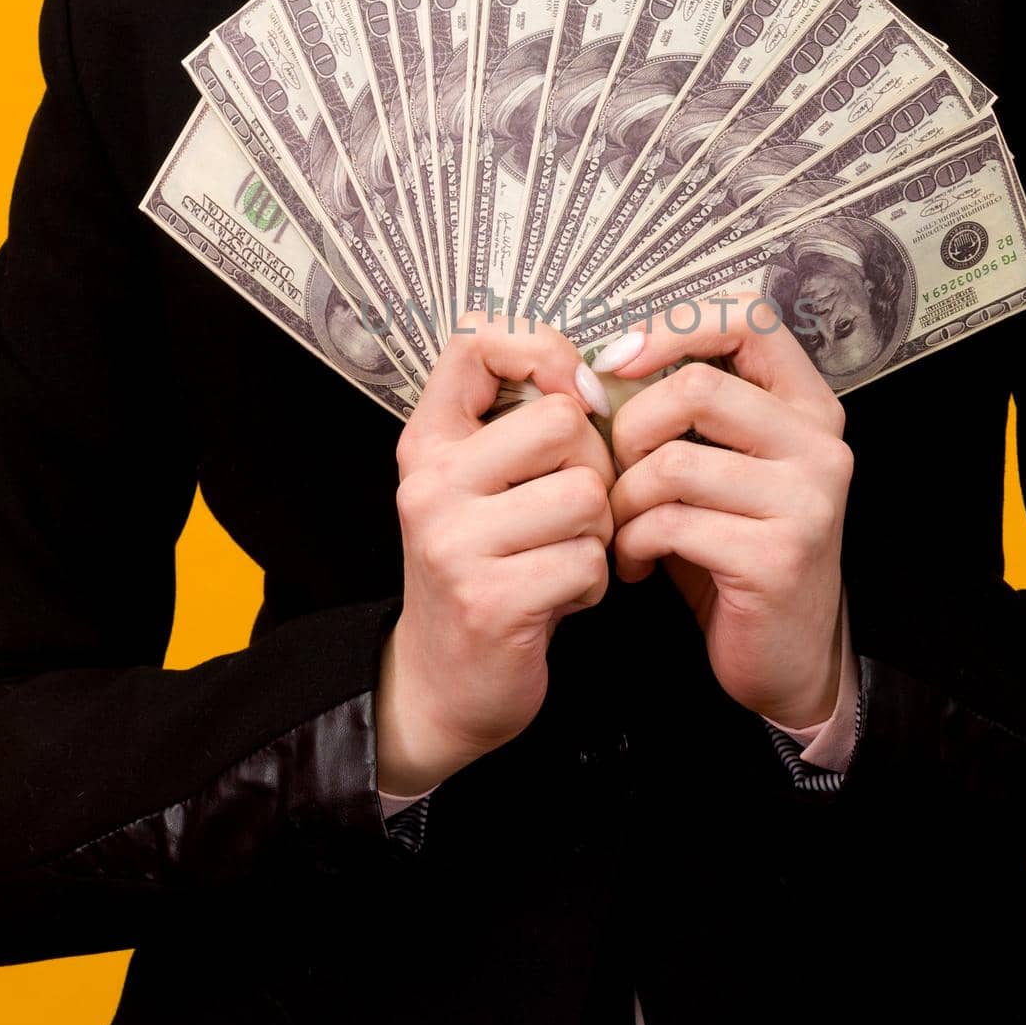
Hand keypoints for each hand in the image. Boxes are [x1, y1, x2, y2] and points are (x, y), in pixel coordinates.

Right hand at [379, 310, 616, 793]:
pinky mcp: (490, 599)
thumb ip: (521, 425)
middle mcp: (430, 484)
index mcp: (427, 441)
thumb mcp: (481, 483)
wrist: (442, 683)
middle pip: (563, 422)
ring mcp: (454, 542)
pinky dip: (592, 584)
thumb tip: (593, 382)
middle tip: (572, 510)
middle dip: (595, 466)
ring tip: (562, 555)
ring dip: (597, 533)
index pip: (478, 341)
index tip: (573, 394)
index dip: (543, 350)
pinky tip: (559, 598)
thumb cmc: (487, 567)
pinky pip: (587, 561)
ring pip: (586, 494)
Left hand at [599, 306, 853, 728]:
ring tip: (622, 524)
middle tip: (615, 471)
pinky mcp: (777, 558)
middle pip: (696, 387)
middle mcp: (820, 445)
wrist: (787, 656)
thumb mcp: (724, 466)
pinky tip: (634, 562)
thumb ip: (691, 412)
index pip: (749, 317)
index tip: (620, 362)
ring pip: (674, 462)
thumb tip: (607, 363)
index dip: (675, 325)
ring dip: (624, 498)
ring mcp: (806, 502)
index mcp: (807, 406)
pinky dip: (632, 543)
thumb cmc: (736, 551)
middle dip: (630, 429)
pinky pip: (671, 524)